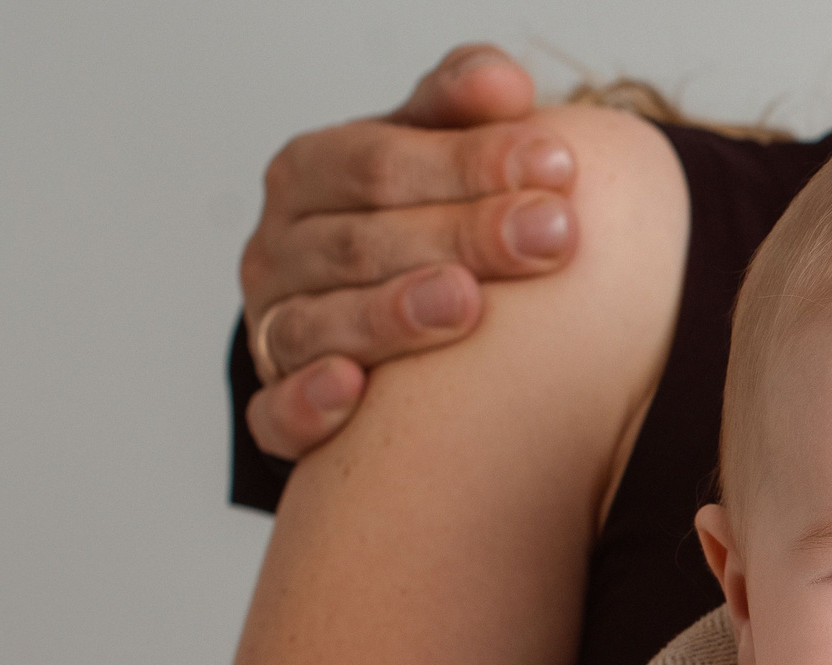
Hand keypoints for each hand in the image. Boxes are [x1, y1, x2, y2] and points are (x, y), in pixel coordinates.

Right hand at [241, 44, 582, 458]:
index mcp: (309, 174)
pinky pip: (277, 414)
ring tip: (468, 303)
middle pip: (360, 243)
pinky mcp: (277, 407)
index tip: (559, 166)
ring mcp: (272, 330)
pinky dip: (308, 404)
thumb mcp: (432, 146)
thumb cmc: (413, 216)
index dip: (467, 163)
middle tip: (551, 236)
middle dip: (462, 237)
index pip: (378, 162)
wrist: (377, 301)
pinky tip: (354, 391)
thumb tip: (507, 84)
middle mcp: (278, 250)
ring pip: (318, 325)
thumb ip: (462, 106)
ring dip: (393, 316)